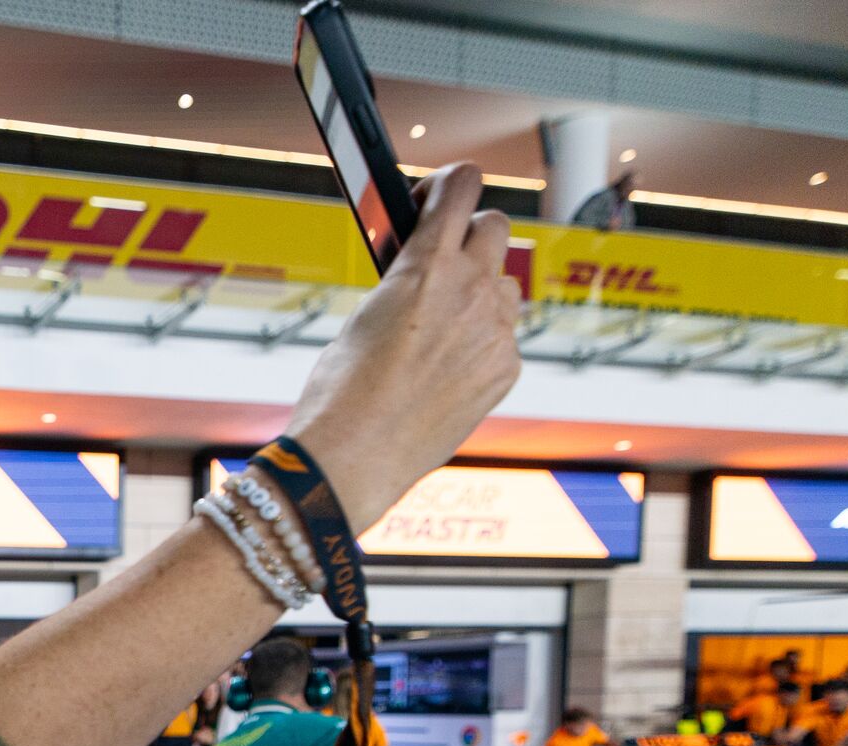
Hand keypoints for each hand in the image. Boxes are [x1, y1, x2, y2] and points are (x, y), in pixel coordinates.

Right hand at [286, 164, 522, 532]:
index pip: (460, 185)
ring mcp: (495, 331)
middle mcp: (470, 288)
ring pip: (505, 284)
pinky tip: (445, 370)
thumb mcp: (364, 315)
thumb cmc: (341, 393)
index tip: (433, 199)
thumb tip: (421, 272)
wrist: (353, 457)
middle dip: (469, 234)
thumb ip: (405, 283)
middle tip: (442, 257)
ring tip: (440, 324)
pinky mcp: (506, 369)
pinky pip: (505, 337)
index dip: (447, 184)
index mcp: (425, 264)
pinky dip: (481, 344)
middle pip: (495, 226)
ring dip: (480, 291)